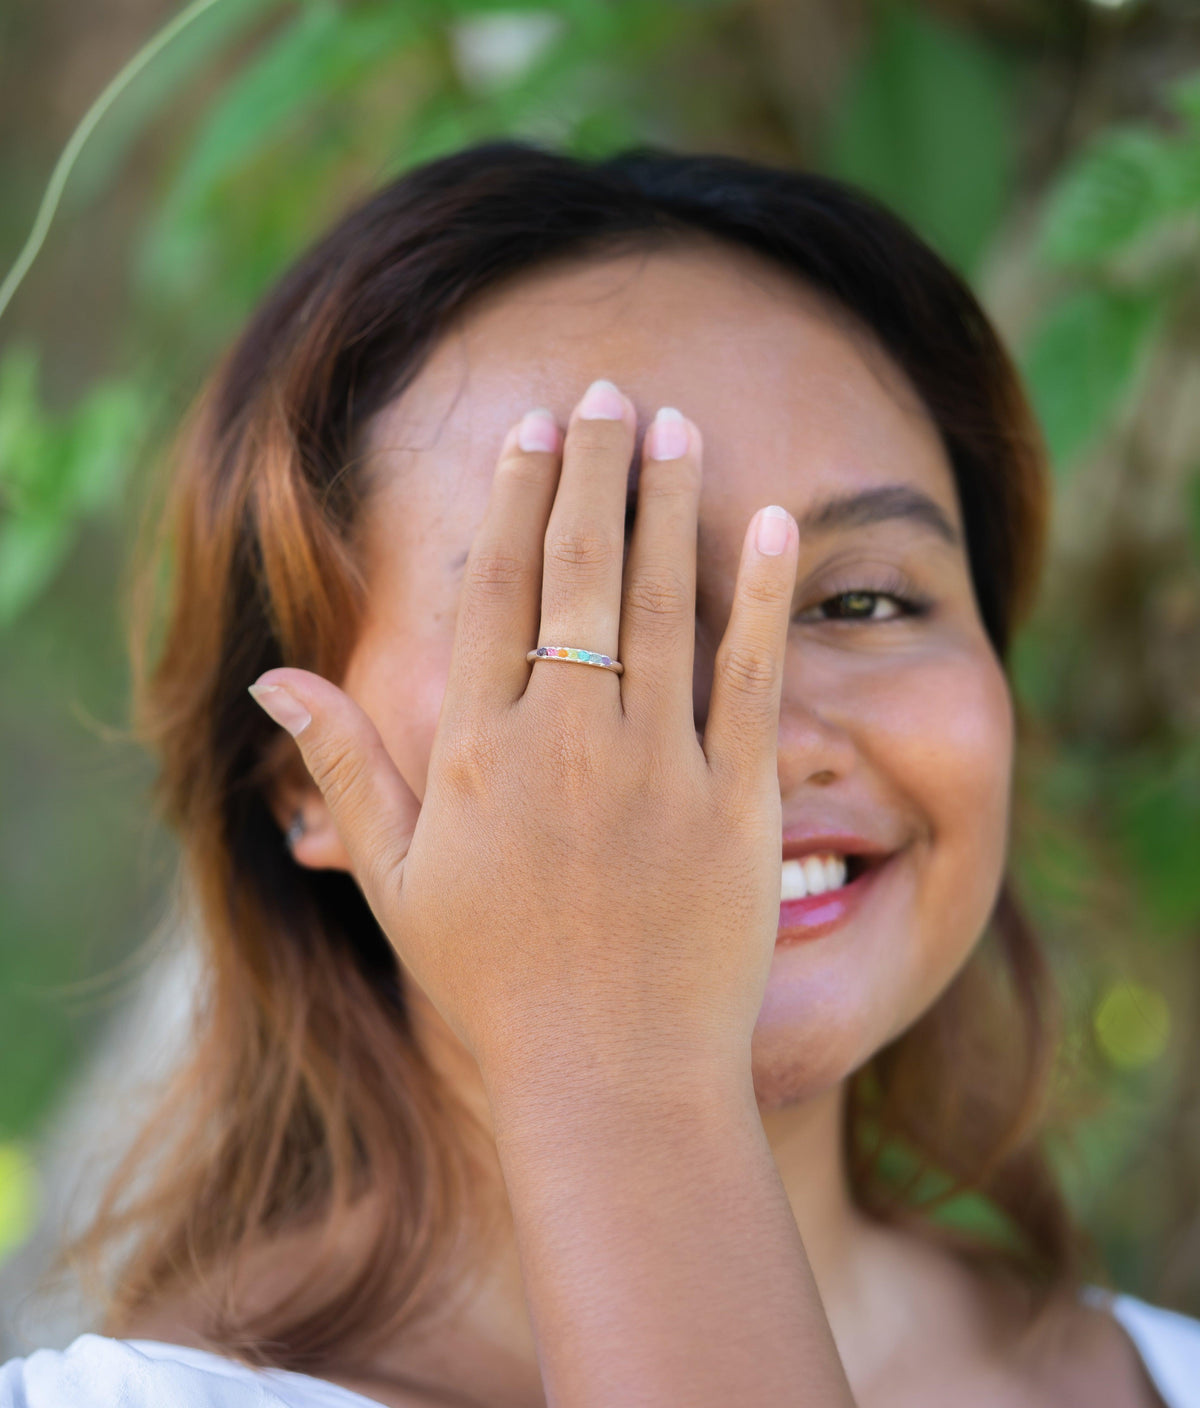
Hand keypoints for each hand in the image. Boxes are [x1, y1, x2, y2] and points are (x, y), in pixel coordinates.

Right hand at [248, 378, 798, 1096]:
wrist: (614, 1081)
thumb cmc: (495, 985)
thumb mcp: (396, 882)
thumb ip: (345, 768)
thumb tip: (272, 678)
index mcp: (479, 753)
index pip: (494, 591)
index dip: (514, 497)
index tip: (532, 428)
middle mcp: (566, 741)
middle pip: (577, 571)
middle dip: (593, 468)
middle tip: (608, 391)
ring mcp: (656, 767)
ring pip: (662, 601)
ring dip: (668, 502)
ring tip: (675, 423)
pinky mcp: (737, 800)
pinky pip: (753, 674)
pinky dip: (763, 592)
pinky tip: (774, 519)